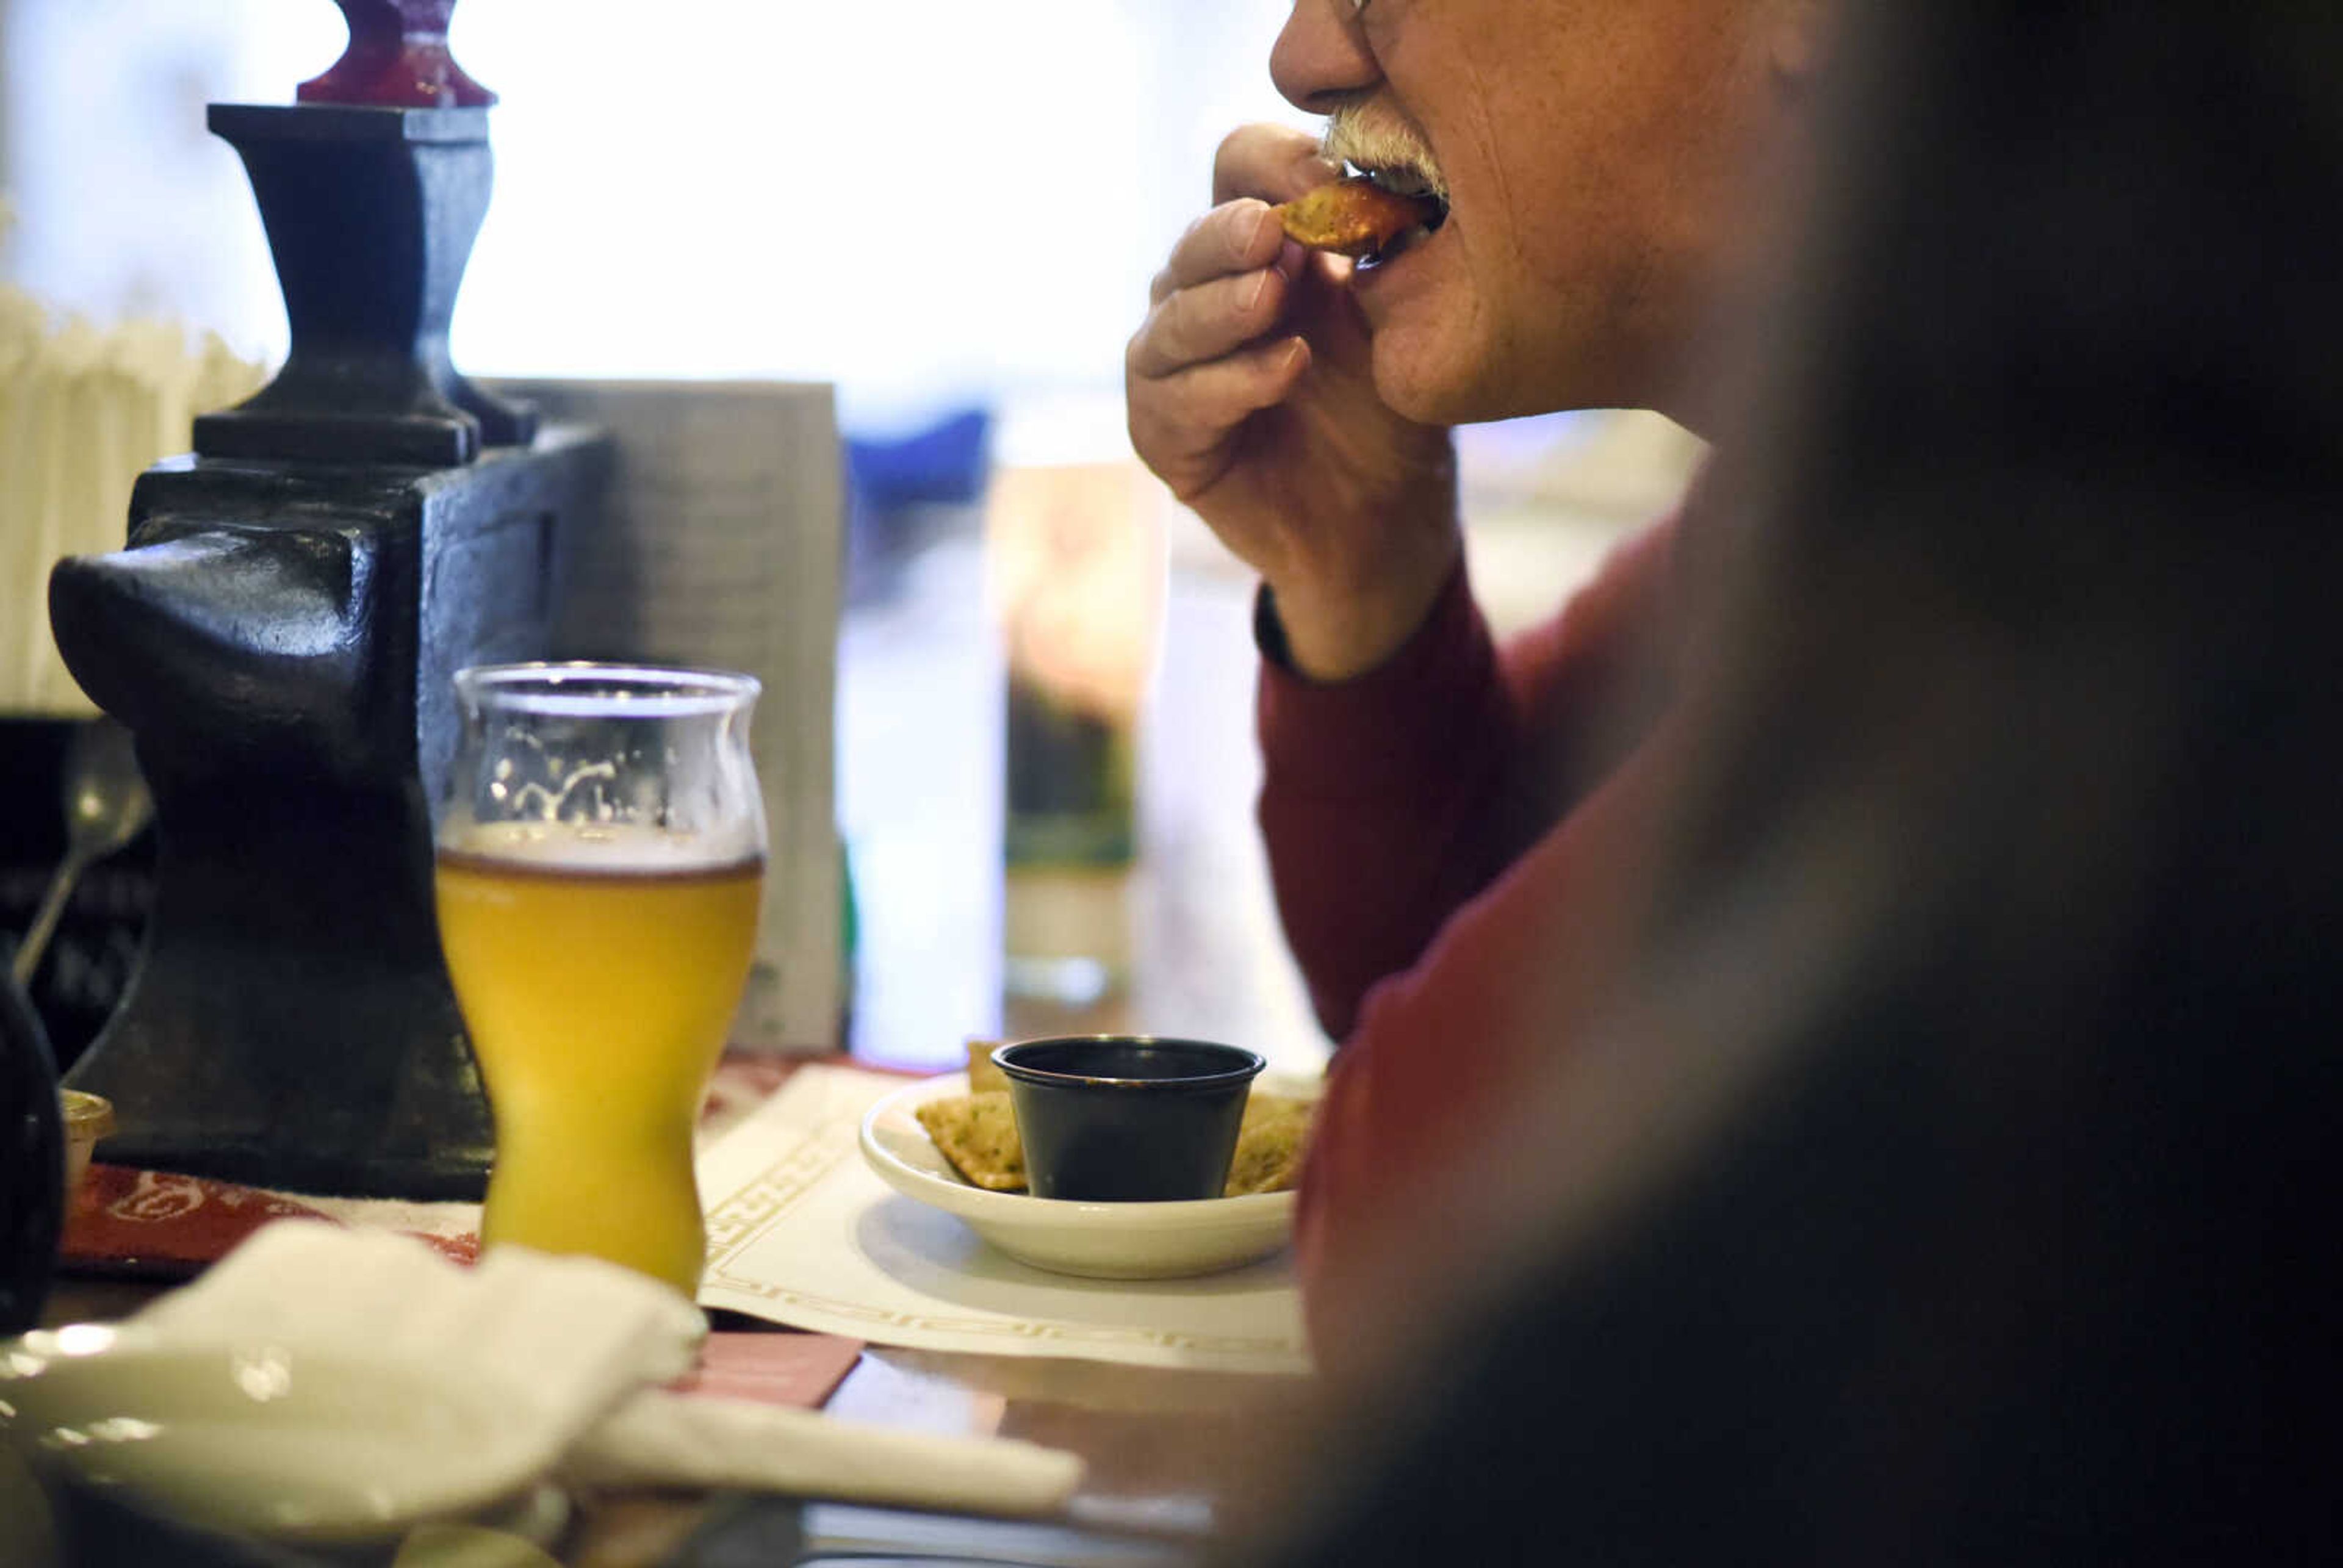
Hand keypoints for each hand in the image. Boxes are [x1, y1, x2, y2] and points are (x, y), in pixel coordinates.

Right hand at [1126, 125, 1459, 680]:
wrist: (1389, 525)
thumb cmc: (1393, 412)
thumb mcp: (1398, 317)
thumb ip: (1377, 247)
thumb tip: (1371, 172)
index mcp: (1264, 247)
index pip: (1237, 169)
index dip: (1269, 162)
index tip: (1327, 176)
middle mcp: (1206, 296)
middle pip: (1193, 241)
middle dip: (1230, 235)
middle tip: (1273, 233)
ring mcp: (1176, 367)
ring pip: (1170, 319)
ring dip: (1220, 306)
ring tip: (1271, 298)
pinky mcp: (1165, 438)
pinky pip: (1175, 401)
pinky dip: (1228, 382)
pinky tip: (1285, 369)